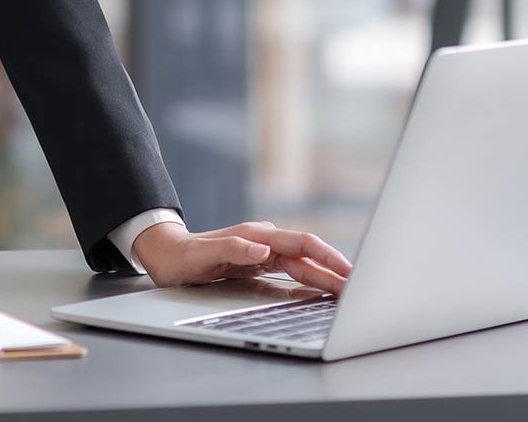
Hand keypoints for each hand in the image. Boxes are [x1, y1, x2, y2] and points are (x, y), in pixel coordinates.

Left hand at [131, 220, 351, 294]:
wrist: (167, 255)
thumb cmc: (183, 256)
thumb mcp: (202, 255)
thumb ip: (232, 249)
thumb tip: (262, 248)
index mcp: (256, 235)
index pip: (302, 244)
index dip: (327, 257)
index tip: (348, 272)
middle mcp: (263, 241)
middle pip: (308, 255)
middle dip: (335, 270)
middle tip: (360, 289)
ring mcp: (262, 252)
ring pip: (302, 264)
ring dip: (326, 276)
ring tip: (348, 291)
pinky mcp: (259, 264)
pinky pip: (291, 271)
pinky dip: (310, 279)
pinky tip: (322, 290)